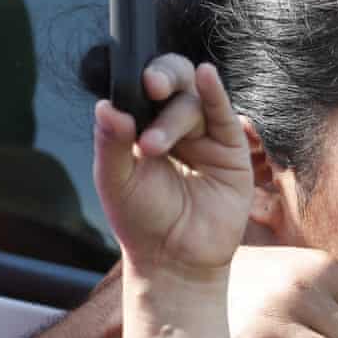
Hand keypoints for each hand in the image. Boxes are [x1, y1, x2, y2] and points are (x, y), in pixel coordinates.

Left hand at [93, 57, 251, 282]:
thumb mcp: (116, 181)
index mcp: (144, 128)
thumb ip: (110, 143)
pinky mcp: (231, 152)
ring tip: (153, 147)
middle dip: (163, 78)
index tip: (135, 83)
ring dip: (174, 117)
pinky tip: (207, 76)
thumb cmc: (142, 222)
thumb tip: (105, 106)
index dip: (141, 78)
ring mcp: (205, 138)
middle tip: (151, 87)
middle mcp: (176, 128)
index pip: (144, 90)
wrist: (175, 261)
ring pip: (194, 103)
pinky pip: (224, 115)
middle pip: (175, 84)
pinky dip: (216, 93)